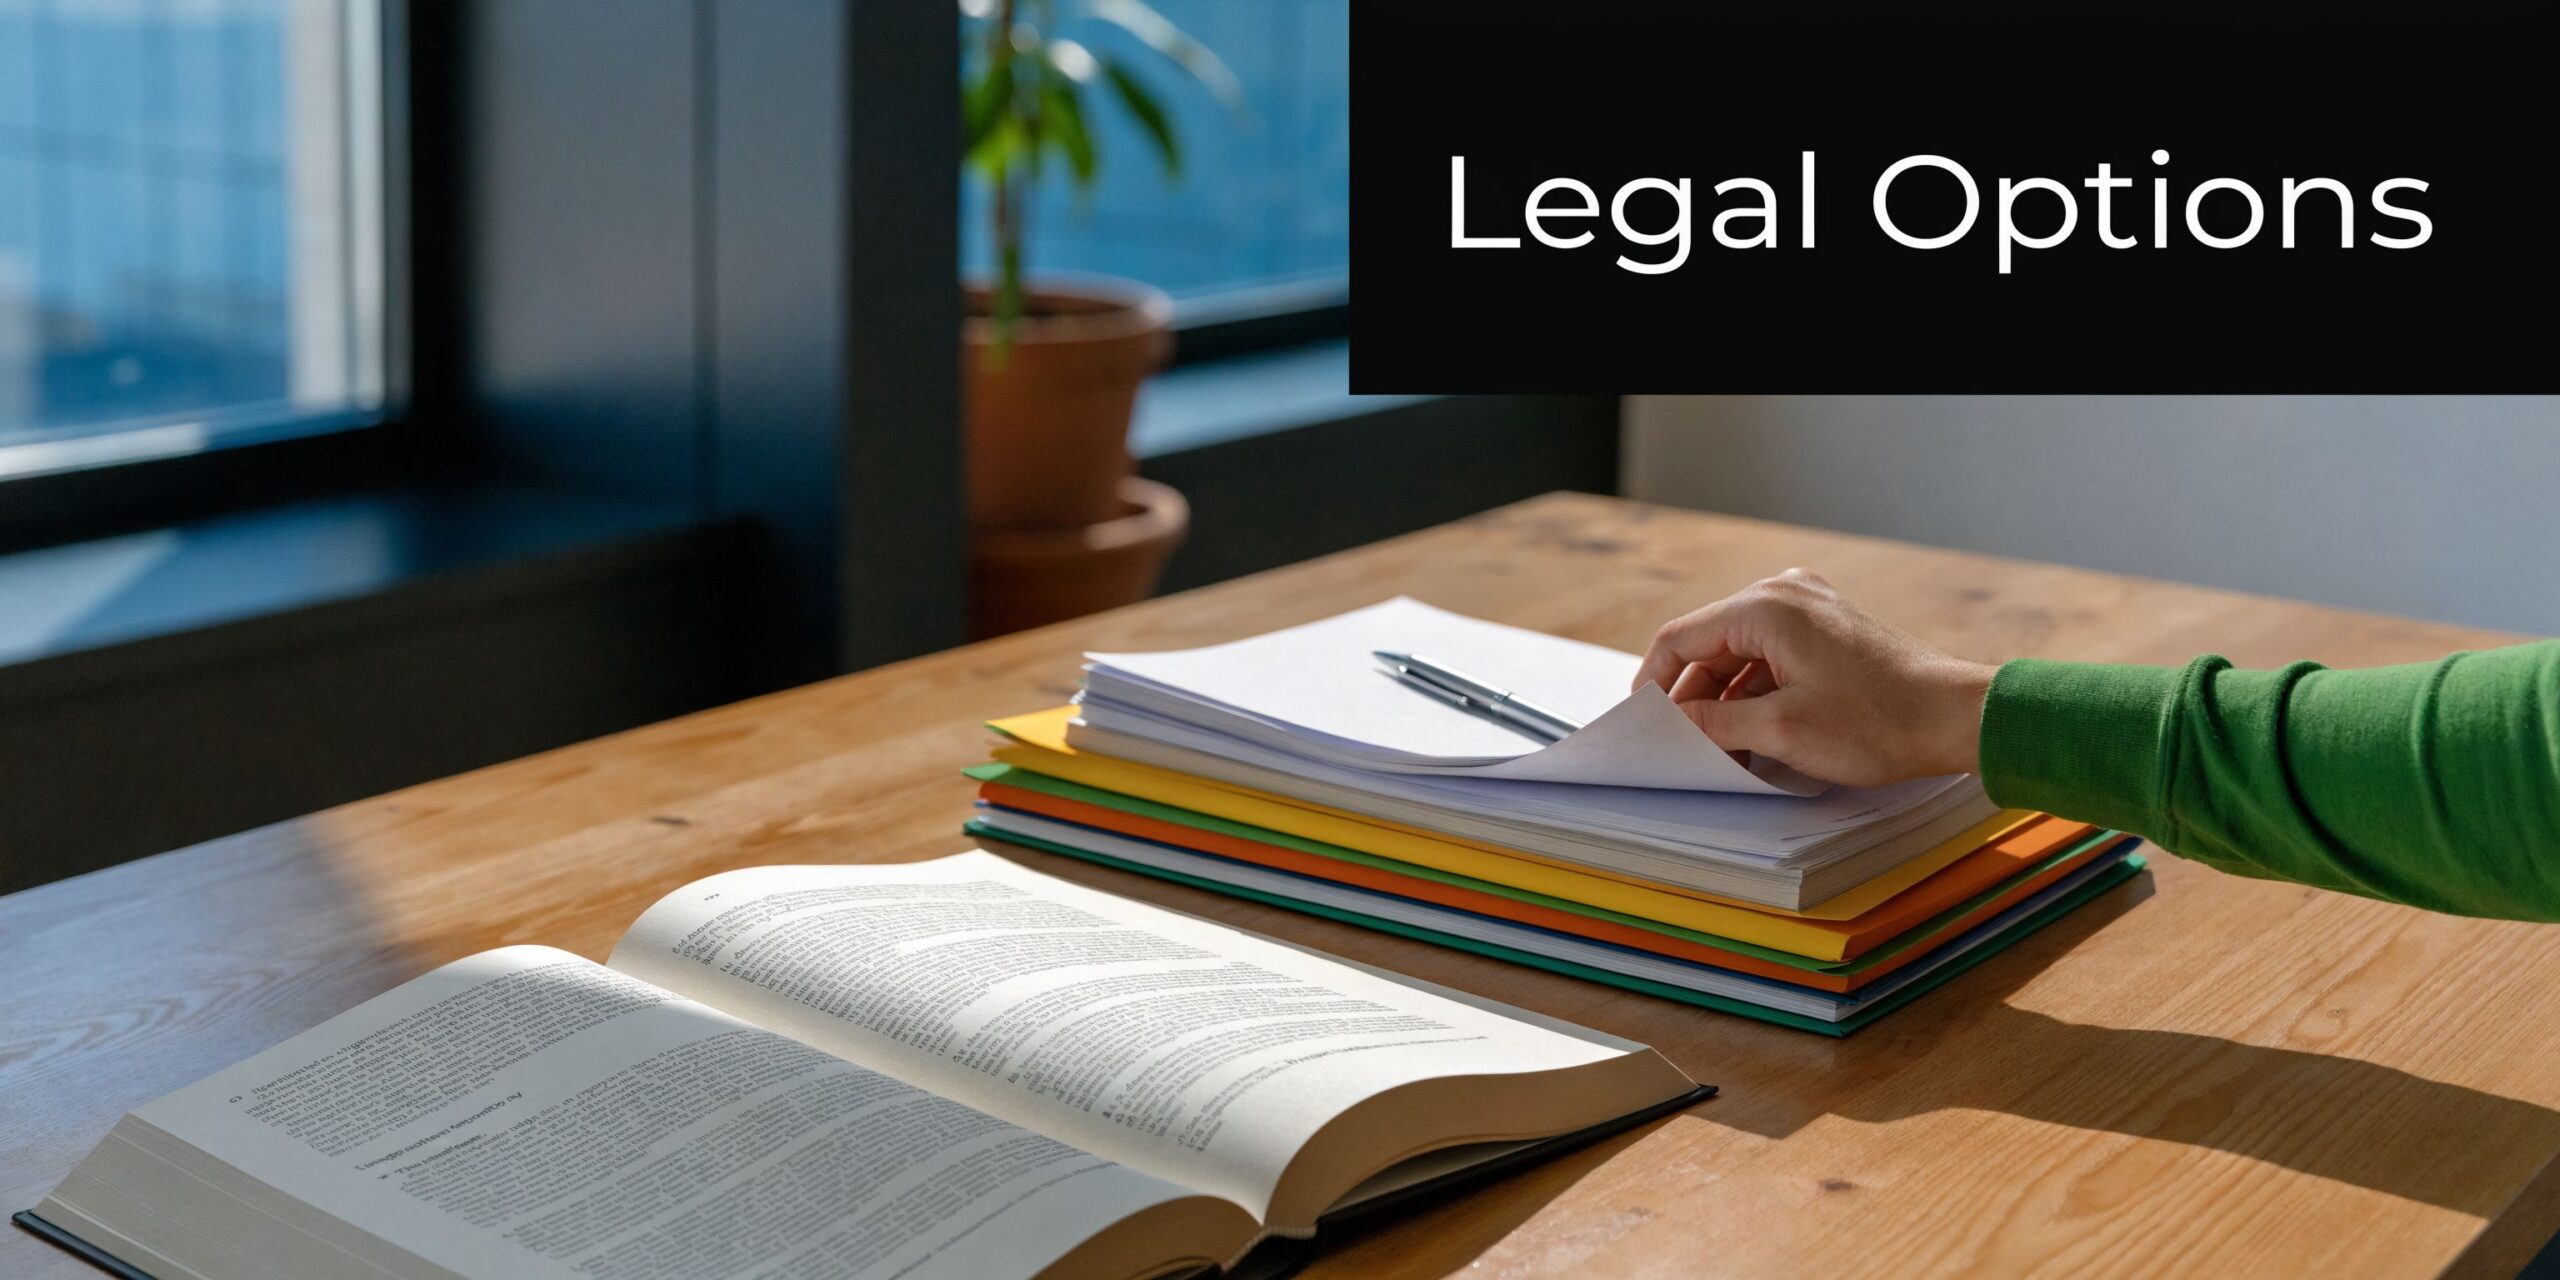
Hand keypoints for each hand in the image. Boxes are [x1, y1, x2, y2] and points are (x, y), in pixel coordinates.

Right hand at [1633, 569, 1996, 786]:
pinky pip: (1770, 658)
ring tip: (1718, 749)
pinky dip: (1755, 693)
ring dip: (1725, 700)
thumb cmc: (1879, 720)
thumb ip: (1713, 723)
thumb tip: (1673, 724)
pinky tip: (1753, 735)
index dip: (1655, 683)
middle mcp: (1783, 596)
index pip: (1681, 638)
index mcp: (1765, 607)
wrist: (1955, 718)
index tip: (1642, 723)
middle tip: (1678, 744)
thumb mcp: (1781, 729)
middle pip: (1709, 645)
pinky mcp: (1828, 630)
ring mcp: (1809, 610)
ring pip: (1740, 655)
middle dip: (1692, 696)